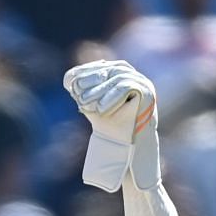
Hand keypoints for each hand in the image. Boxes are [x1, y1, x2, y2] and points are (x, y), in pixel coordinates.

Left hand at [63, 60, 160, 192]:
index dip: (84, 72)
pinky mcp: (147, 92)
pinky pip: (127, 88)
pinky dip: (111, 97)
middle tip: (75, 93)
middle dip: (89, 81)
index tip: (68, 80)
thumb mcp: (94, 107)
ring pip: (116, 79)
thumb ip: (85, 92)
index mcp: (121, 75)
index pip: (101, 67)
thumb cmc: (112, 128)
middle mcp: (133, 75)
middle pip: (108, 71)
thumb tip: (69, 79)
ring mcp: (142, 82)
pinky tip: (100, 109)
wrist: (130, 148)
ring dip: (98, 91)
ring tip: (84, 103)